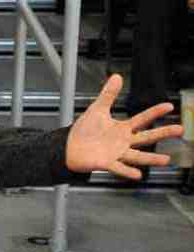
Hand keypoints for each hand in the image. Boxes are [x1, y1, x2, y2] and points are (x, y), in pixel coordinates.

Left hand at [66, 74, 181, 179]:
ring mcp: (117, 153)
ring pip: (137, 156)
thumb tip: (117, 76)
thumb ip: (108, 94)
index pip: (142, 119)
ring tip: (166, 160)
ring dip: (151, 159)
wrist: (70, 147)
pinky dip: (127, 171)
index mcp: (123, 129)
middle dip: (163, 133)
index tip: (169, 106)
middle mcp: (124, 142)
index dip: (154, 112)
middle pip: (146, 137)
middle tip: (180, 129)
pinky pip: (119, 168)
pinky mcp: (106, 163)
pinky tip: (138, 174)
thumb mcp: (97, 110)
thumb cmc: (85, 131)